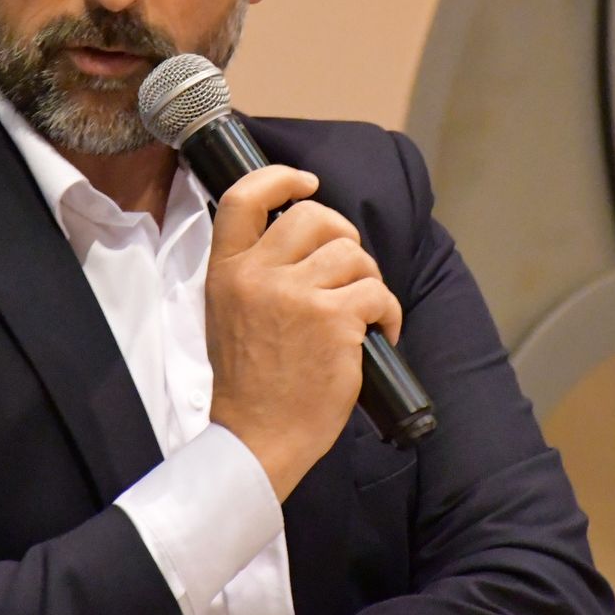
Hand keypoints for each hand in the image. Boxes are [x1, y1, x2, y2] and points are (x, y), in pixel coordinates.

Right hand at [205, 165, 402, 499]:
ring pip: (353, 254)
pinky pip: (377, 292)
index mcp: (226, 271)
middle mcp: (257, 276)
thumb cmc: (250, 381)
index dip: (280, 178)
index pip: (245, 198)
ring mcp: (296, 296)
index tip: (306, 183)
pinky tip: (380, 332)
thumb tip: (305, 237)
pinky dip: (388, 312)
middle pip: (314, 216)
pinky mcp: (334, 320)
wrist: (258, 437)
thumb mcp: (227, 312)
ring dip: (368, 279)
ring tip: (363, 310)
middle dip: (343, 235)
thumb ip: (254, 270)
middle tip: (349, 267)